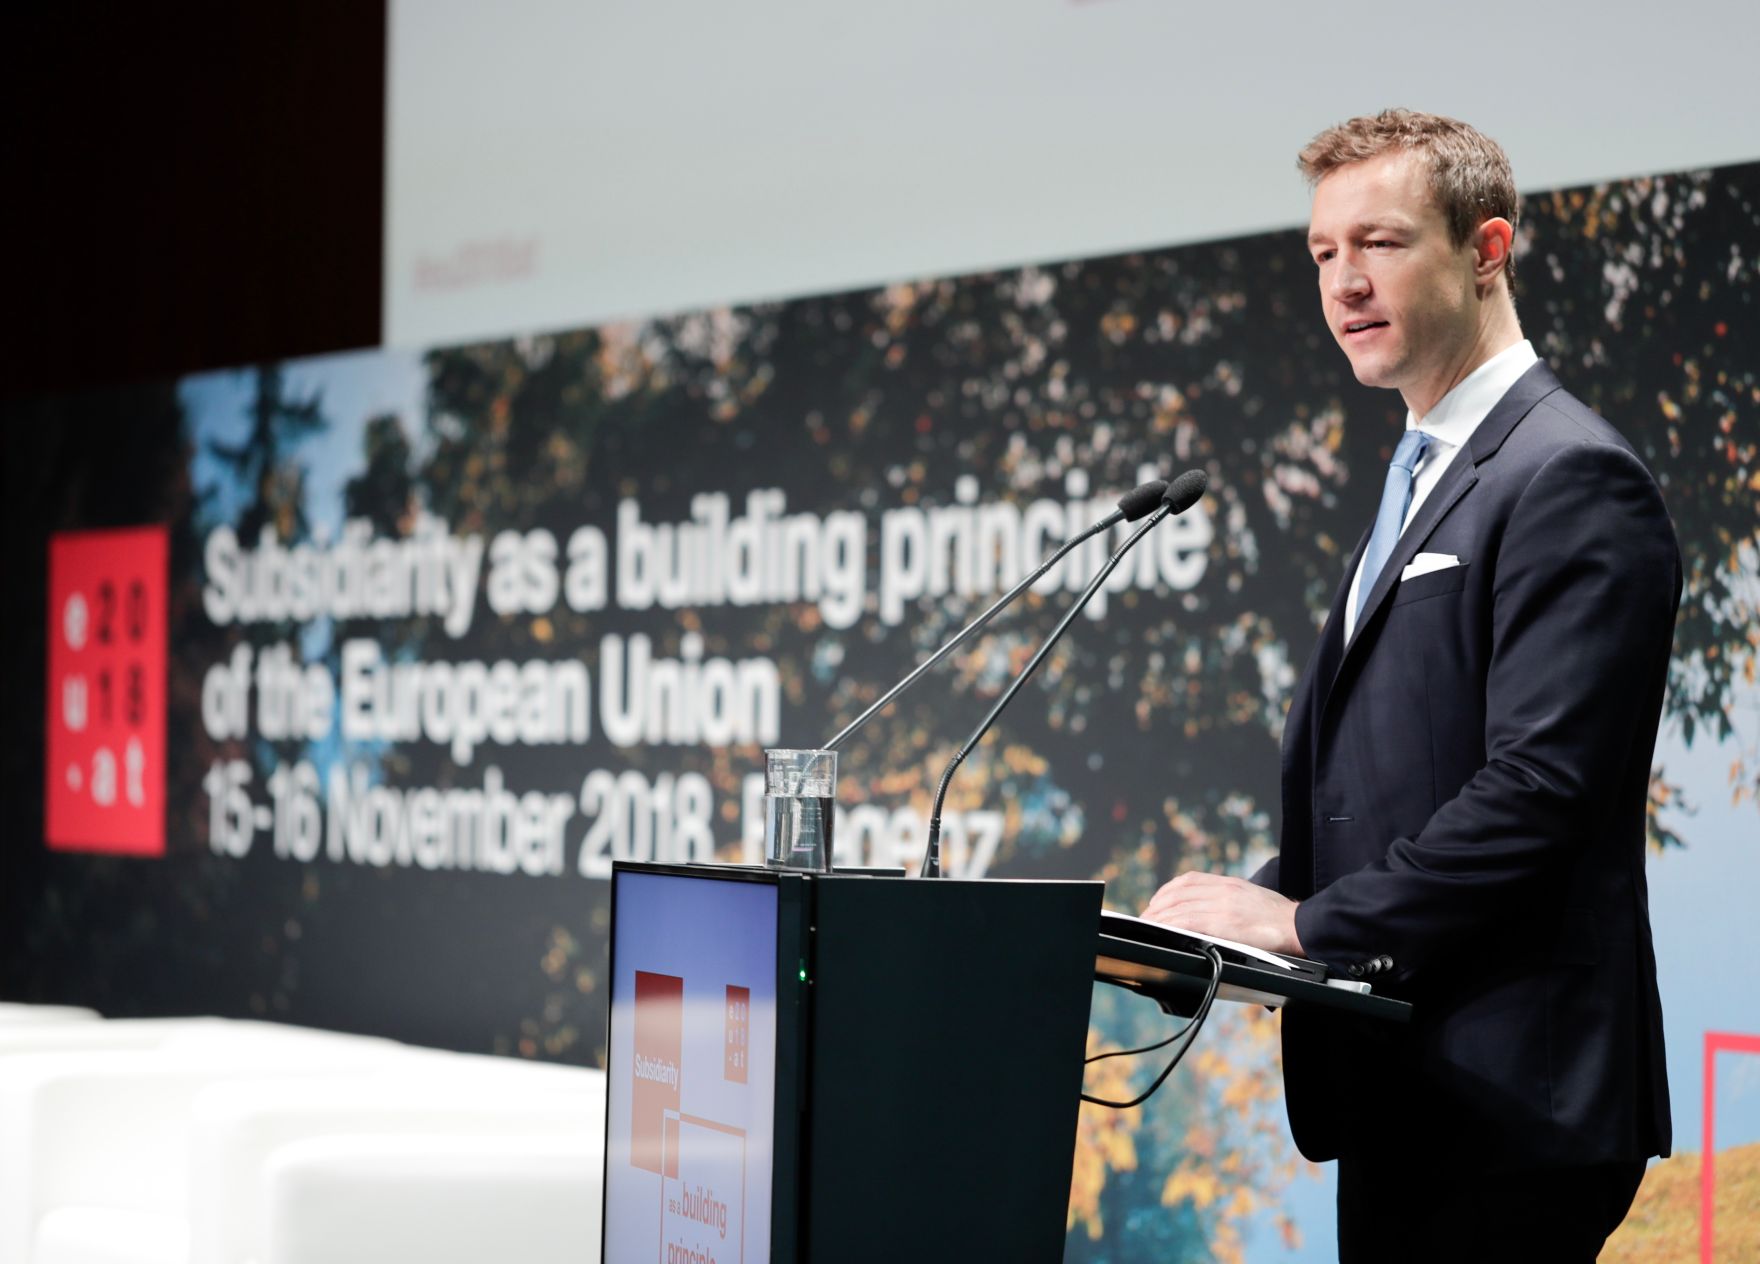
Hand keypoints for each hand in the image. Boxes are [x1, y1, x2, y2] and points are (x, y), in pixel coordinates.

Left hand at [1142, 872, 1304, 957]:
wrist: (1300, 926)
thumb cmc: (1278, 918)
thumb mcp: (1250, 896)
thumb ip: (1228, 897)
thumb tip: (1206, 908)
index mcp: (1229, 883)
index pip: (1187, 881)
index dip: (1166, 891)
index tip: (1156, 901)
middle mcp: (1223, 890)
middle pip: (1178, 893)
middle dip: (1157, 905)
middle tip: (1145, 917)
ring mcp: (1224, 906)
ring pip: (1179, 907)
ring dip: (1158, 916)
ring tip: (1148, 925)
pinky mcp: (1226, 923)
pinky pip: (1189, 921)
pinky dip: (1171, 925)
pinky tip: (1162, 931)